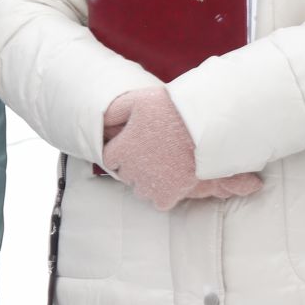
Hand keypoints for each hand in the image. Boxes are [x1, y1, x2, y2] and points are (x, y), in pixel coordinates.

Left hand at [102, 88, 260, 210]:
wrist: (203, 123)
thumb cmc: (169, 108)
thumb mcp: (135, 101)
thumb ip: (114, 112)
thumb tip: (102, 123)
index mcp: (121, 150)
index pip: (109, 159)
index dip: (121, 152)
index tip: (135, 145)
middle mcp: (132, 170)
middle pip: (125, 175)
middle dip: (134, 167)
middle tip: (152, 154)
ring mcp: (151, 184)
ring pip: (141, 191)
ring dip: (148, 182)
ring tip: (163, 166)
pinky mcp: (170, 193)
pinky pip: (160, 203)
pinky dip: (165, 195)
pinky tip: (172, 181)